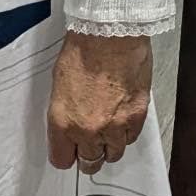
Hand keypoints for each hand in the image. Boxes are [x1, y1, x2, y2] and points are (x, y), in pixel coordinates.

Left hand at [46, 32, 152, 171]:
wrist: (111, 33)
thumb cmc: (83, 50)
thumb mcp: (60, 85)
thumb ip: (64, 113)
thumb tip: (70, 126)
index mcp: (62, 123)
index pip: (62, 160)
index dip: (67, 155)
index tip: (71, 150)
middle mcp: (87, 131)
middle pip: (89, 162)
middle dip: (89, 154)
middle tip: (91, 143)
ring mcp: (114, 127)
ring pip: (113, 154)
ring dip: (110, 145)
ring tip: (109, 130)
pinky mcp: (136, 117)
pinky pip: (131, 138)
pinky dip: (127, 132)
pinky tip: (123, 117)